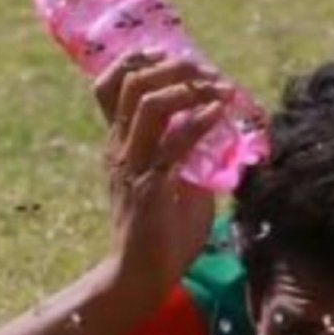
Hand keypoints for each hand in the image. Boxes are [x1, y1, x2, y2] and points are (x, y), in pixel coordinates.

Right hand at [93, 52, 230, 297]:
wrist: (141, 276)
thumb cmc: (161, 236)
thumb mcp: (178, 184)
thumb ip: (190, 157)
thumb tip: (222, 137)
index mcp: (120, 143)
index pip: (111, 85)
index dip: (141, 59)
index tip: (179, 58)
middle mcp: (120, 147)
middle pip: (131, 82)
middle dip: (174, 66)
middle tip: (209, 72)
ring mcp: (131, 165)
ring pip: (147, 103)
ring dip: (188, 88)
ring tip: (219, 89)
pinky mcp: (148, 186)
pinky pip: (173, 143)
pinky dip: (199, 122)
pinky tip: (219, 114)